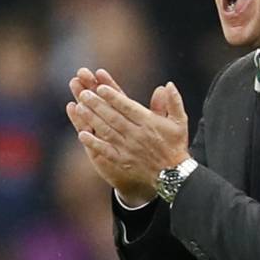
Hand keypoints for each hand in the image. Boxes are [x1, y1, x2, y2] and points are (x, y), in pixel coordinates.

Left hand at [66, 68, 189, 205]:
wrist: (174, 174)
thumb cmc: (176, 145)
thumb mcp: (180, 121)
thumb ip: (174, 102)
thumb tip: (168, 84)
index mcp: (149, 122)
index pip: (127, 106)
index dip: (113, 96)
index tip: (100, 87)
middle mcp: (137, 134)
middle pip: (113, 116)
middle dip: (97, 104)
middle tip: (84, 93)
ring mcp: (128, 148)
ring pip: (107, 131)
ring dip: (92, 119)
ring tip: (79, 107)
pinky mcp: (123, 160)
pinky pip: (105, 150)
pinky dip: (93, 143)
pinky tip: (82, 134)